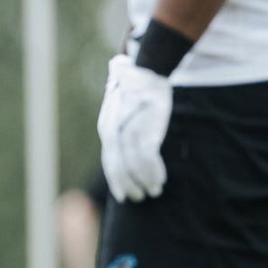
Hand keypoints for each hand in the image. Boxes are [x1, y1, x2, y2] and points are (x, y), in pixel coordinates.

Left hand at [97, 54, 172, 202]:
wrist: (145, 70)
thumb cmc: (134, 88)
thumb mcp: (119, 107)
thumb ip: (118, 124)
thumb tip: (120, 140)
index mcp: (107, 128)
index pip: (110, 161)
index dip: (116, 180)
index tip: (122, 195)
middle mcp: (114, 133)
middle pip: (118, 168)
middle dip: (128, 186)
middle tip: (138, 198)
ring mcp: (129, 132)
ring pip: (134, 167)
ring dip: (144, 182)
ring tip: (154, 191)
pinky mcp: (146, 130)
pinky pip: (147, 160)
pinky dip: (153, 173)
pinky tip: (160, 180)